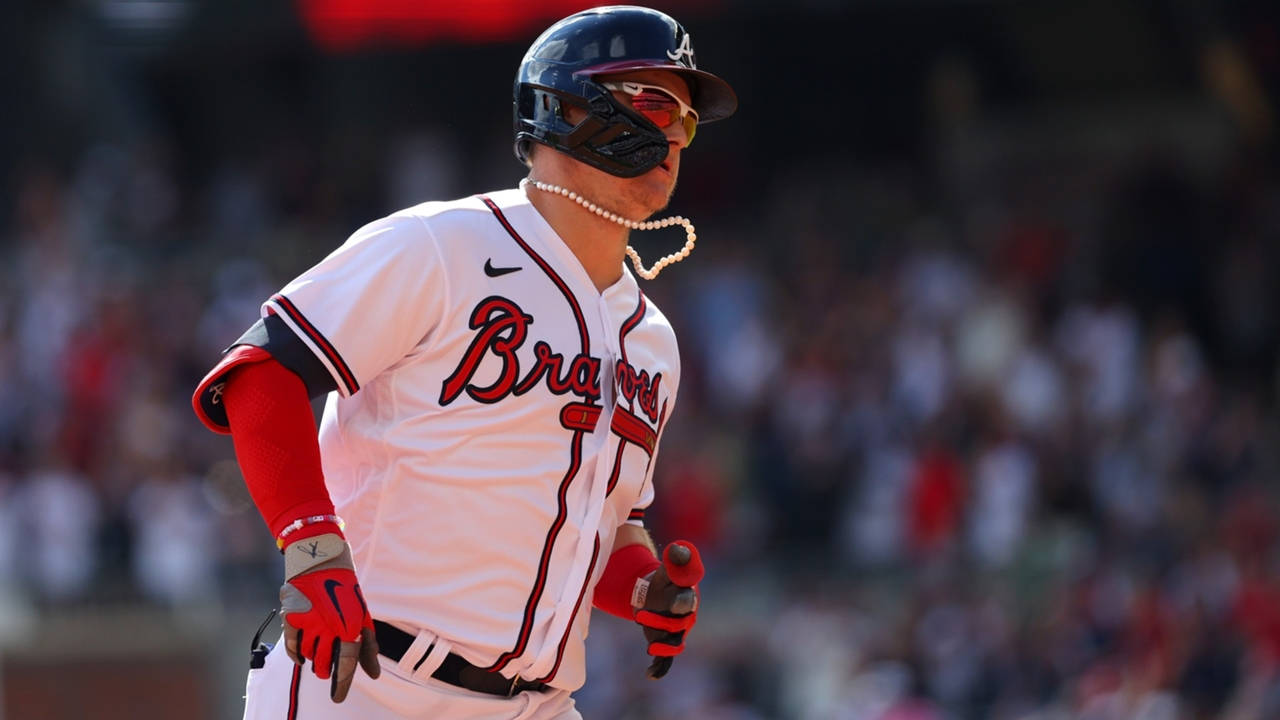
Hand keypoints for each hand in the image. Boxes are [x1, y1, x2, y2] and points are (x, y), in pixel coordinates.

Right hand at [279, 533, 380, 701]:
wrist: (321, 560)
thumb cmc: (345, 590)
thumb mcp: (362, 615)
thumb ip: (367, 646)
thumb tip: (373, 675)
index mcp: (351, 625)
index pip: (346, 664)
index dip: (342, 684)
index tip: (338, 699)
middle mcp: (329, 626)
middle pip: (325, 665)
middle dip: (327, 672)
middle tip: (328, 670)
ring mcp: (309, 622)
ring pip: (310, 656)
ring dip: (315, 659)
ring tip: (319, 650)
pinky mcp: (292, 617)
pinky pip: (292, 647)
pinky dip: (297, 655)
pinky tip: (302, 656)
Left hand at [634, 540, 703, 678]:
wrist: (656, 591)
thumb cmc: (665, 577)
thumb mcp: (668, 565)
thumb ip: (675, 558)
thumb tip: (678, 548)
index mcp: (687, 595)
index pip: (687, 600)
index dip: (682, 601)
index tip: (676, 602)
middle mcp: (686, 616)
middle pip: (678, 624)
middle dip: (660, 622)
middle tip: (640, 615)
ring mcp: (676, 631)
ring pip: (672, 642)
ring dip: (661, 645)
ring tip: (651, 648)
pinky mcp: (665, 642)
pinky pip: (666, 659)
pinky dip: (660, 668)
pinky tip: (650, 675)